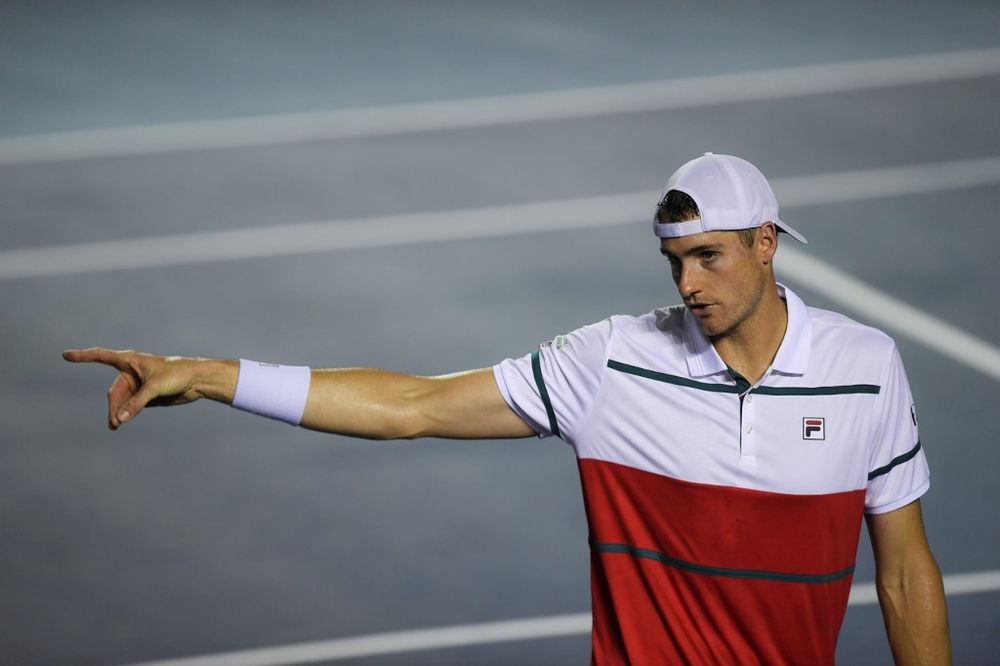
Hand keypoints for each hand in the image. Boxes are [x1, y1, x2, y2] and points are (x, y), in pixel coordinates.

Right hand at [63, 348, 205, 429]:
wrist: (197, 380)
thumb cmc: (177, 374)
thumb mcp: (155, 388)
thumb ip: (137, 403)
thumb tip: (120, 419)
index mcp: (130, 360)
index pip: (101, 356)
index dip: (83, 356)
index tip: (65, 355)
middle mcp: (131, 372)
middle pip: (113, 391)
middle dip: (112, 406)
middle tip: (115, 422)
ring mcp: (137, 384)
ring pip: (121, 401)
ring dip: (117, 412)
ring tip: (115, 425)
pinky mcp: (145, 395)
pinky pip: (130, 406)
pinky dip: (125, 414)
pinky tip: (122, 422)